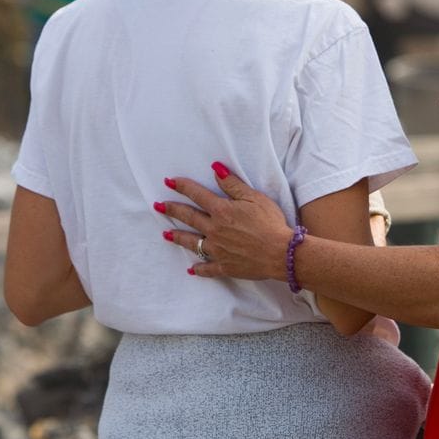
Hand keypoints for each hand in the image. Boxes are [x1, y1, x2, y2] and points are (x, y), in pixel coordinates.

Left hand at [159, 163, 295, 280]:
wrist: (280, 253)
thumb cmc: (270, 222)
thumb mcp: (254, 197)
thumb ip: (232, 184)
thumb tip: (215, 169)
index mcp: (221, 211)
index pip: (197, 195)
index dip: (182, 186)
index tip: (169, 181)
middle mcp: (214, 230)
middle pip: (189, 217)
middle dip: (172, 210)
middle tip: (158, 206)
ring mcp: (217, 250)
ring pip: (192, 242)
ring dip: (178, 237)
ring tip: (166, 235)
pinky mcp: (225, 266)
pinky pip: (207, 268)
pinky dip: (198, 269)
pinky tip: (191, 269)